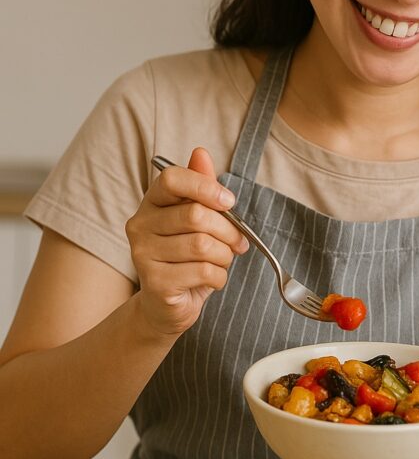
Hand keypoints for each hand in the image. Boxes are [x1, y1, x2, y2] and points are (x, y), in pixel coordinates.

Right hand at [126, 147, 248, 338]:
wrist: (167, 305)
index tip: (229, 202)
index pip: (172, 178)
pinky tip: (211, 280)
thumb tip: (200, 153)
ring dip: (224, 256)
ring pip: (203, 245)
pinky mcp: (155, 282)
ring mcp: (143, 255)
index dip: (205, 187)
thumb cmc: (186, 258)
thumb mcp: (197, 219)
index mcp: (152, 202)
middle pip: (196, 215)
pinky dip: (219, 277)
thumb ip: (200, 187)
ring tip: (221, 262)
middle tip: (238, 242)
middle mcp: (140, 225)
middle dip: (228, 230)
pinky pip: (203, 271)